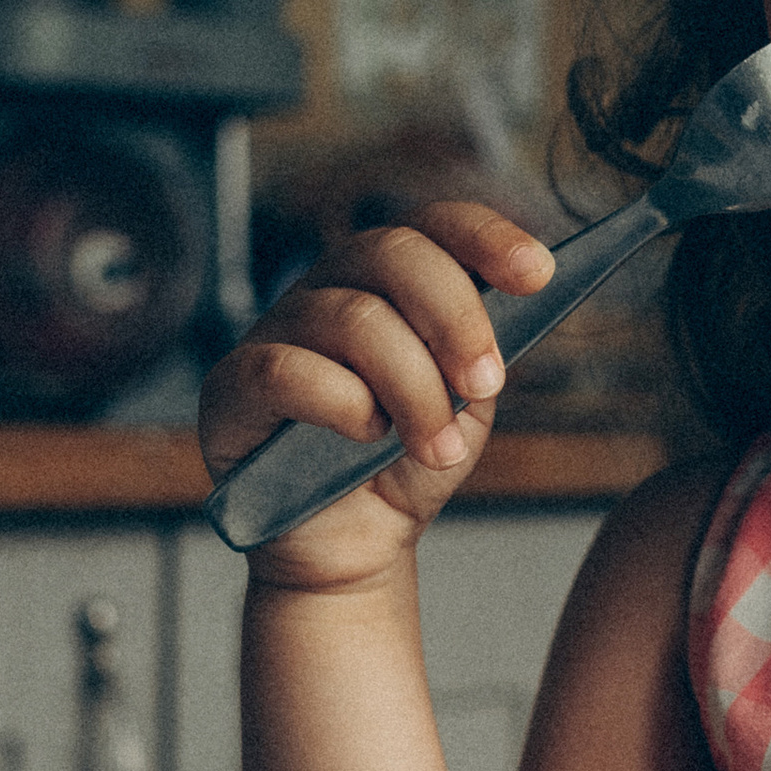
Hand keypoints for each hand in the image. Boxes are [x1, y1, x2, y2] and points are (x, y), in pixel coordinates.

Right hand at [198, 202, 558, 590]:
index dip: (485, 237)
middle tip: (487, 384)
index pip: (432, 225)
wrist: (354, 545)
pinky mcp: (232, 386)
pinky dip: (343, 405)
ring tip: (437, 447)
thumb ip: (481, 350)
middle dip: (456, 316)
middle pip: (391, 252)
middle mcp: (327, 290)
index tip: (538, 273)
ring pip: (353, 318)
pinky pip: (286, 370)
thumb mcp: (464, 404)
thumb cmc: (403, 464)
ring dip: (414, 388)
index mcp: (387, 282)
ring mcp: (275, 332)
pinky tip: (366, 438)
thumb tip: (515, 302)